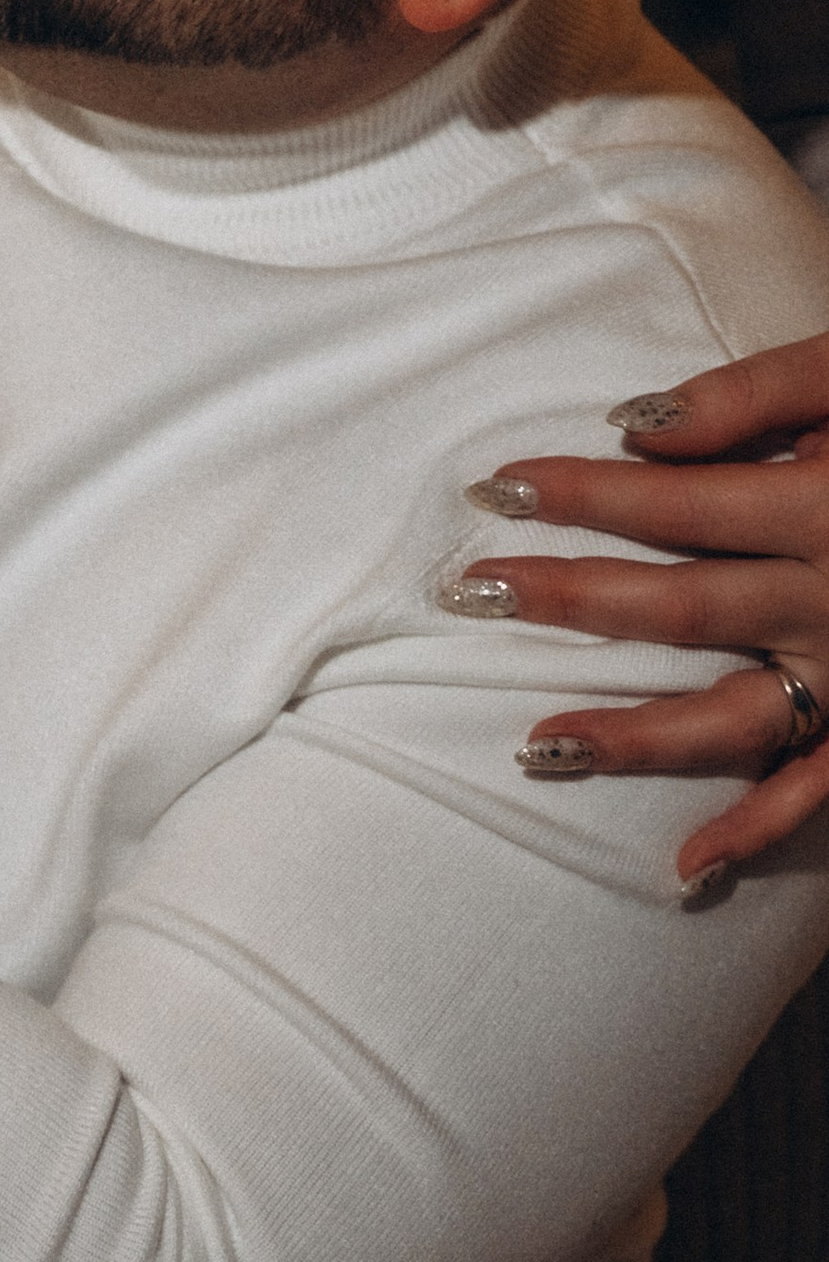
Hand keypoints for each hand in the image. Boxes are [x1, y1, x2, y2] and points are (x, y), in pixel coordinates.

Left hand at [461, 335, 828, 882]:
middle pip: (679, 605)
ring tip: (536, 747)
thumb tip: (637, 425)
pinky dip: (760, 829)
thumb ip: (761, 394)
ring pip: (734, 717)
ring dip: (635, 738)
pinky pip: (826, 787)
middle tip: (469, 592)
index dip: (581, 493)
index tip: (494, 486)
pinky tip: (687, 867)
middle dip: (569, 600)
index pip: (675, 502)